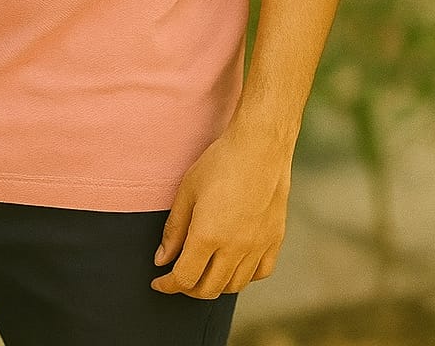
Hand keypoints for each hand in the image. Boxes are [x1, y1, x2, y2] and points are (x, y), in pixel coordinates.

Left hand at [150, 120, 291, 297]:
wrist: (260, 146)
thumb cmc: (220, 163)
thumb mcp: (187, 191)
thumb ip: (174, 230)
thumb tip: (162, 260)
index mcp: (208, 236)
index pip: (184, 278)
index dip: (168, 285)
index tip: (159, 282)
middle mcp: (235, 248)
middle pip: (209, 288)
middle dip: (188, 288)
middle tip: (178, 276)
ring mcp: (258, 246)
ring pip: (234, 286)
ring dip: (215, 284)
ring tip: (204, 270)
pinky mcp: (275, 240)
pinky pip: (260, 273)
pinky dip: (244, 276)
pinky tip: (234, 263)